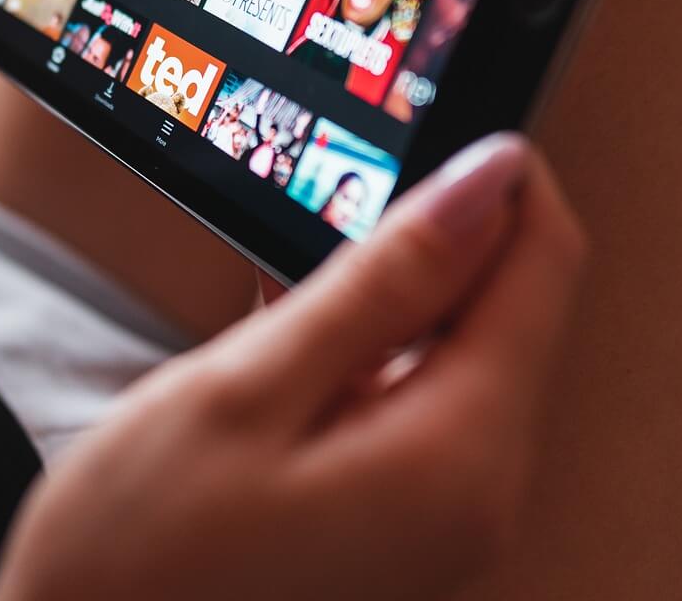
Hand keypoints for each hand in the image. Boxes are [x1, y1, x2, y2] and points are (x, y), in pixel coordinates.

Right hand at [0, 133, 584, 600]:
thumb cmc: (136, 556)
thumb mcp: (249, 388)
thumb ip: (386, 280)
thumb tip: (491, 179)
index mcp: (458, 458)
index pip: (544, 268)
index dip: (497, 178)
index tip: (427, 126)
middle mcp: (479, 501)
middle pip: (512, 313)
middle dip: (438, 241)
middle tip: (324, 207)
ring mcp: (445, 527)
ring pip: (462, 357)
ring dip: (392, 302)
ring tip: (284, 299)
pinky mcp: (403, 536)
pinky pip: (420, 412)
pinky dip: (368, 362)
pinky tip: (285, 361)